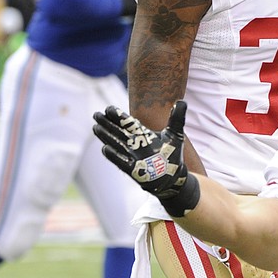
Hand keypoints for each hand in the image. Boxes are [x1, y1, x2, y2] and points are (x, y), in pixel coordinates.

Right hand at [92, 100, 199, 216]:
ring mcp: (132, 156)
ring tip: (95, 127)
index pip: (128, 123)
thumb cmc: (172, 154)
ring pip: (116, 144)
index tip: (109, 108)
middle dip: (107, 124)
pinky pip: (121, 162)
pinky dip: (114, 156)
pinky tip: (105, 149)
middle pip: (118, 132)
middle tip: (96, 115)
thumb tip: (181, 102)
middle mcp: (135, 144)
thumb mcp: (176, 134)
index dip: (118, 116)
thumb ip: (177, 118)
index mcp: (142, 134)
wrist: (174, 175)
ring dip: (106, 137)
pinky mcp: (133, 170)